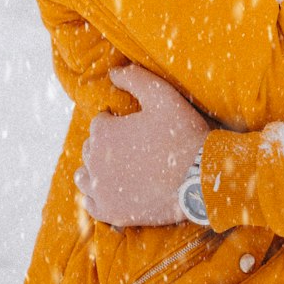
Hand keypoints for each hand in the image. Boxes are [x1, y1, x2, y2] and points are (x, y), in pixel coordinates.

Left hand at [74, 64, 210, 227]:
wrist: (199, 177)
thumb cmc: (182, 133)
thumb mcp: (161, 95)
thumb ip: (134, 78)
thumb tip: (112, 71)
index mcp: (103, 132)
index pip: (100, 123)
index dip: (117, 122)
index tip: (135, 127)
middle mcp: (94, 161)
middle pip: (91, 149)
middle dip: (106, 145)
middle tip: (132, 147)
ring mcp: (100, 189)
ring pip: (85, 177)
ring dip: (96, 170)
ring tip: (117, 169)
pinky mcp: (110, 212)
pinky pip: (91, 205)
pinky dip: (98, 198)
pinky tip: (112, 192)